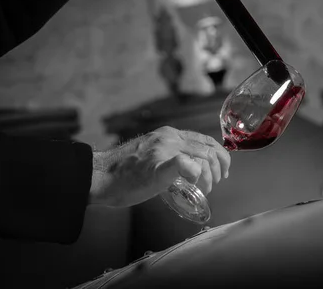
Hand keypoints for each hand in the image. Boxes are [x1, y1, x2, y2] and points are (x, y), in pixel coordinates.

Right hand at [89, 126, 230, 207]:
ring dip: (209, 177)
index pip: (204, 140)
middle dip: (219, 168)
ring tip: (204, 189)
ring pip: (203, 158)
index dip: (220, 155)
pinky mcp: (158, 166)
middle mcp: (169, 138)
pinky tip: (194, 183)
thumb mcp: (152, 154)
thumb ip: (169, 155)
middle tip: (216, 183)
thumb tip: (189, 168)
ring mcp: (163, 150)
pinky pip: (185, 164)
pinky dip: (196, 174)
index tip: (223, 170)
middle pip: (209, 149)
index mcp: (169, 134)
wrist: (100, 176)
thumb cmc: (124, 172)